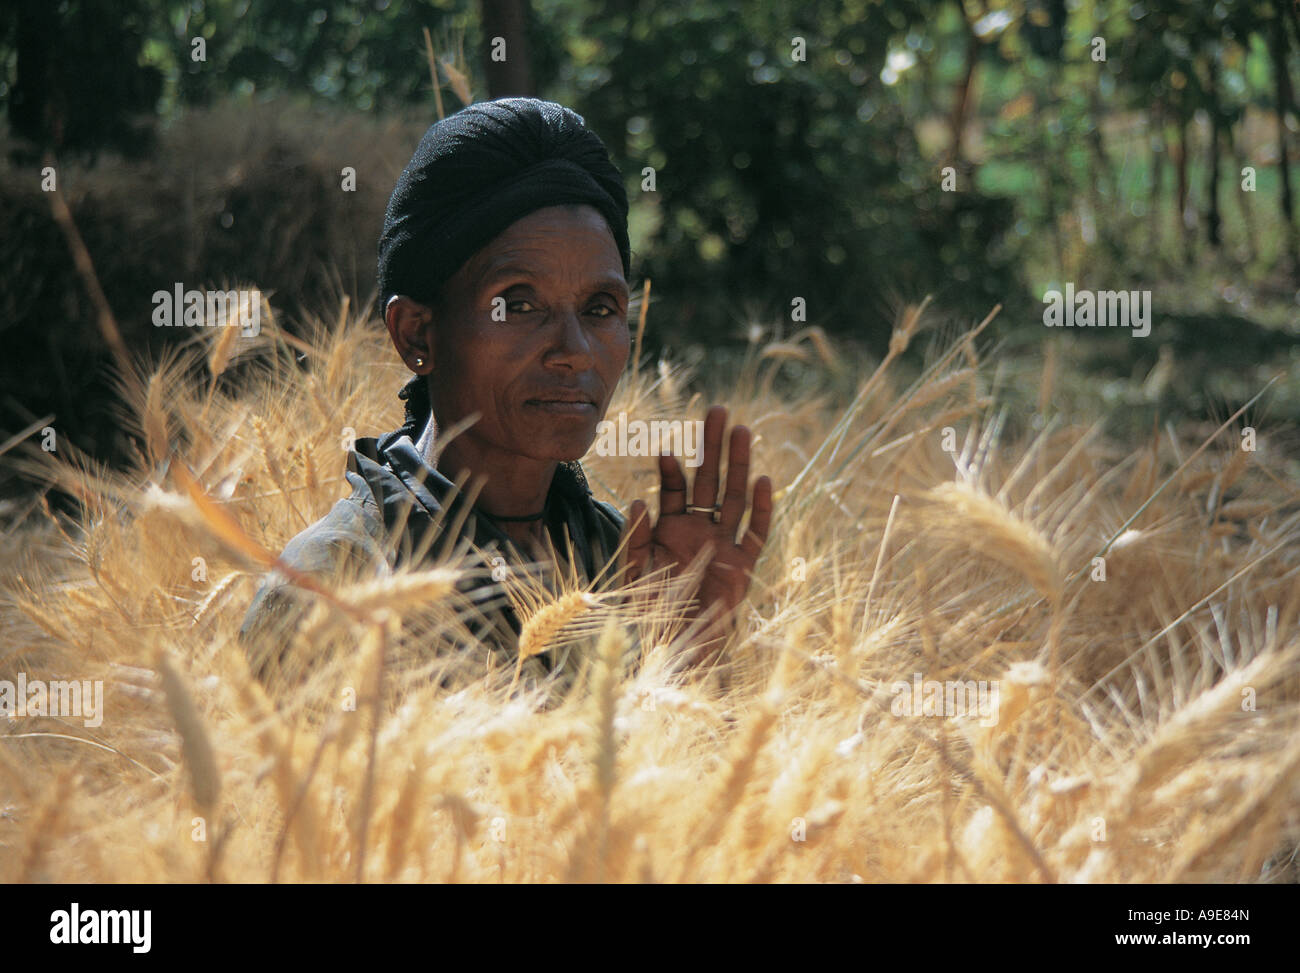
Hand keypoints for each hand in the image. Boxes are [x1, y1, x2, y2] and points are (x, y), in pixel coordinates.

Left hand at [621, 405, 773, 665]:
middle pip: (709, 480)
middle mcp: (699, 530)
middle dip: (712, 447)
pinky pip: (756, 531)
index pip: (674, 490)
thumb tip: (636, 501)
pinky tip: (763, 480)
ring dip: (738, 464)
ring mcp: (724, 544)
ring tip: (742, 430)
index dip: (670, 469)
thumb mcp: (633, 574)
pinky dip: (761, 507)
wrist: (679, 646)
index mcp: (670, 530)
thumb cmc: (652, 612)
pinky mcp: (744, 564)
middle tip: (717, 411)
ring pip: (734, 496)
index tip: (665, 449)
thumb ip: (634, 538)